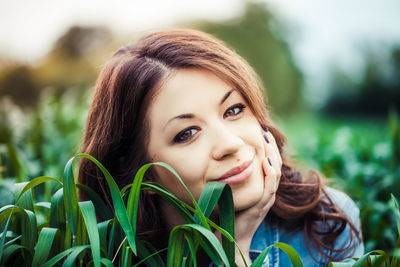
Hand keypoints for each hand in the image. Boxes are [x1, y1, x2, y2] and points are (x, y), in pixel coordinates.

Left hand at [234, 126, 281, 265]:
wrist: (233, 238)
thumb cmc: (232, 215)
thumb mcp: (236, 192)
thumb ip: (237, 179)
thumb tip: (227, 162)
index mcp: (264, 188)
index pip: (270, 163)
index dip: (268, 148)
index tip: (262, 132)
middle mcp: (268, 192)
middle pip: (275, 164)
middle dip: (271, 146)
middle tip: (265, 130)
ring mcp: (267, 199)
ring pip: (275, 172)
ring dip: (272, 154)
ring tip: (266, 139)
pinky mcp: (262, 205)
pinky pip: (270, 186)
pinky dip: (270, 172)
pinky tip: (265, 160)